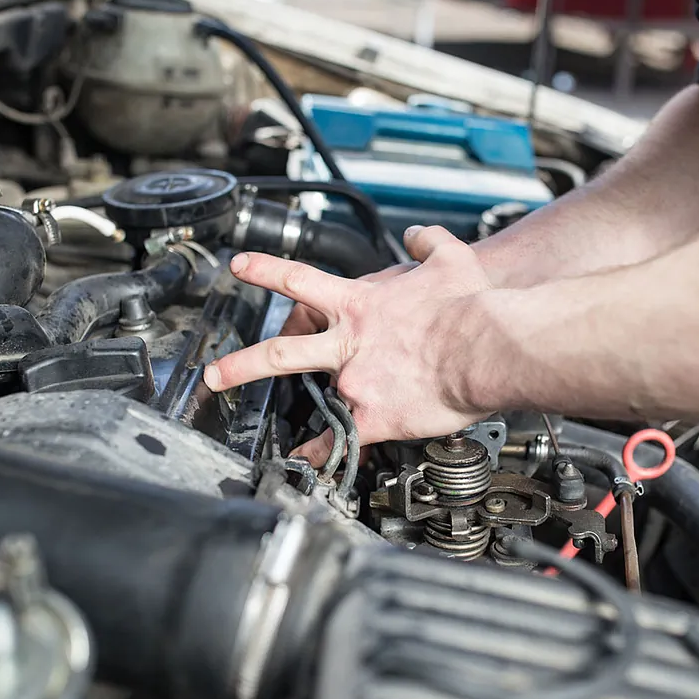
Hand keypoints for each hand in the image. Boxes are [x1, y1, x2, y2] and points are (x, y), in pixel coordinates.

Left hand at [204, 226, 493, 464]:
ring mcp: (356, 382)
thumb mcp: (449, 257)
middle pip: (281, 351)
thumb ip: (426, 241)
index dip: (264, 271)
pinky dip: (322, 454)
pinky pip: (341, 439)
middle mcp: (348, 344)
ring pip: (314, 399)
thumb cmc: (471, 304)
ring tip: (268, 430)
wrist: (485, 348)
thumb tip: (416, 234)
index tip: (238, 267)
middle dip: (241, 364)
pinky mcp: (375, 417)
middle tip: (213, 375)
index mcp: (359, 304)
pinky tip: (307, 464)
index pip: (298, 280)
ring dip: (293, 414)